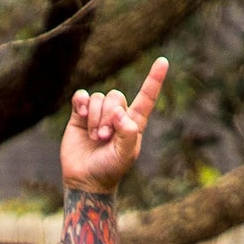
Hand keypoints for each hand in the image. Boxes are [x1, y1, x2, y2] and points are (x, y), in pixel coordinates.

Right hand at [60, 57, 168, 194]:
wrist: (85, 181)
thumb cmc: (109, 170)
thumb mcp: (125, 156)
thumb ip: (128, 133)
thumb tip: (119, 112)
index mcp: (133, 123)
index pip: (146, 98)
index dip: (154, 80)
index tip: (163, 62)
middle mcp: (117, 115)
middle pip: (116, 96)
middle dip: (108, 115)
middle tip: (104, 137)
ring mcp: (98, 114)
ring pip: (99, 98)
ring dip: (95, 117)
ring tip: (94, 137)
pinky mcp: (80, 115)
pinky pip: (82, 96)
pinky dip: (81, 101)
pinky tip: (81, 113)